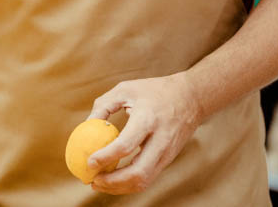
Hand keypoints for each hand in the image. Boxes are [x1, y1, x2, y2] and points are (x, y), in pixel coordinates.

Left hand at [85, 72, 204, 194]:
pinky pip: (148, 178)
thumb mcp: (126, 89)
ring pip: (144, 181)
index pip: (126, 145)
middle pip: (138, 172)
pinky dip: (128, 183)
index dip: (106, 157)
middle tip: (92, 180)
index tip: (89, 162)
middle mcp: (160, 140)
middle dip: (112, 182)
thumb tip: (85, 126)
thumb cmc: (154, 91)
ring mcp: (167, 153)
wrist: (192, 97)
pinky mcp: (168, 160)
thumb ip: (103, 105)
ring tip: (98, 183)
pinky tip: (113, 179)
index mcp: (148, 119)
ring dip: (119, 187)